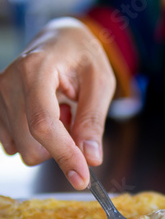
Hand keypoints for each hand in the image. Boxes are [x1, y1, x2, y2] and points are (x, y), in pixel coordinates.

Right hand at [0, 18, 115, 188]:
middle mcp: (9, 83)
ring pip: (24, 150)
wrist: (60, 40)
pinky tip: (46, 115)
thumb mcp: (101, 82)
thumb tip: (90, 159)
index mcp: (36, 71)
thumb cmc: (83, 56)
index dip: (63, 155)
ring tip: (60, 111)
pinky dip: (36, 139)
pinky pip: (16, 145)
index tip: (81, 178)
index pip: (44, 124)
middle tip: (73, 116)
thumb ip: (93, 121)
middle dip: (61, 145)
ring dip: (50, 141)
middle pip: (32, 146)